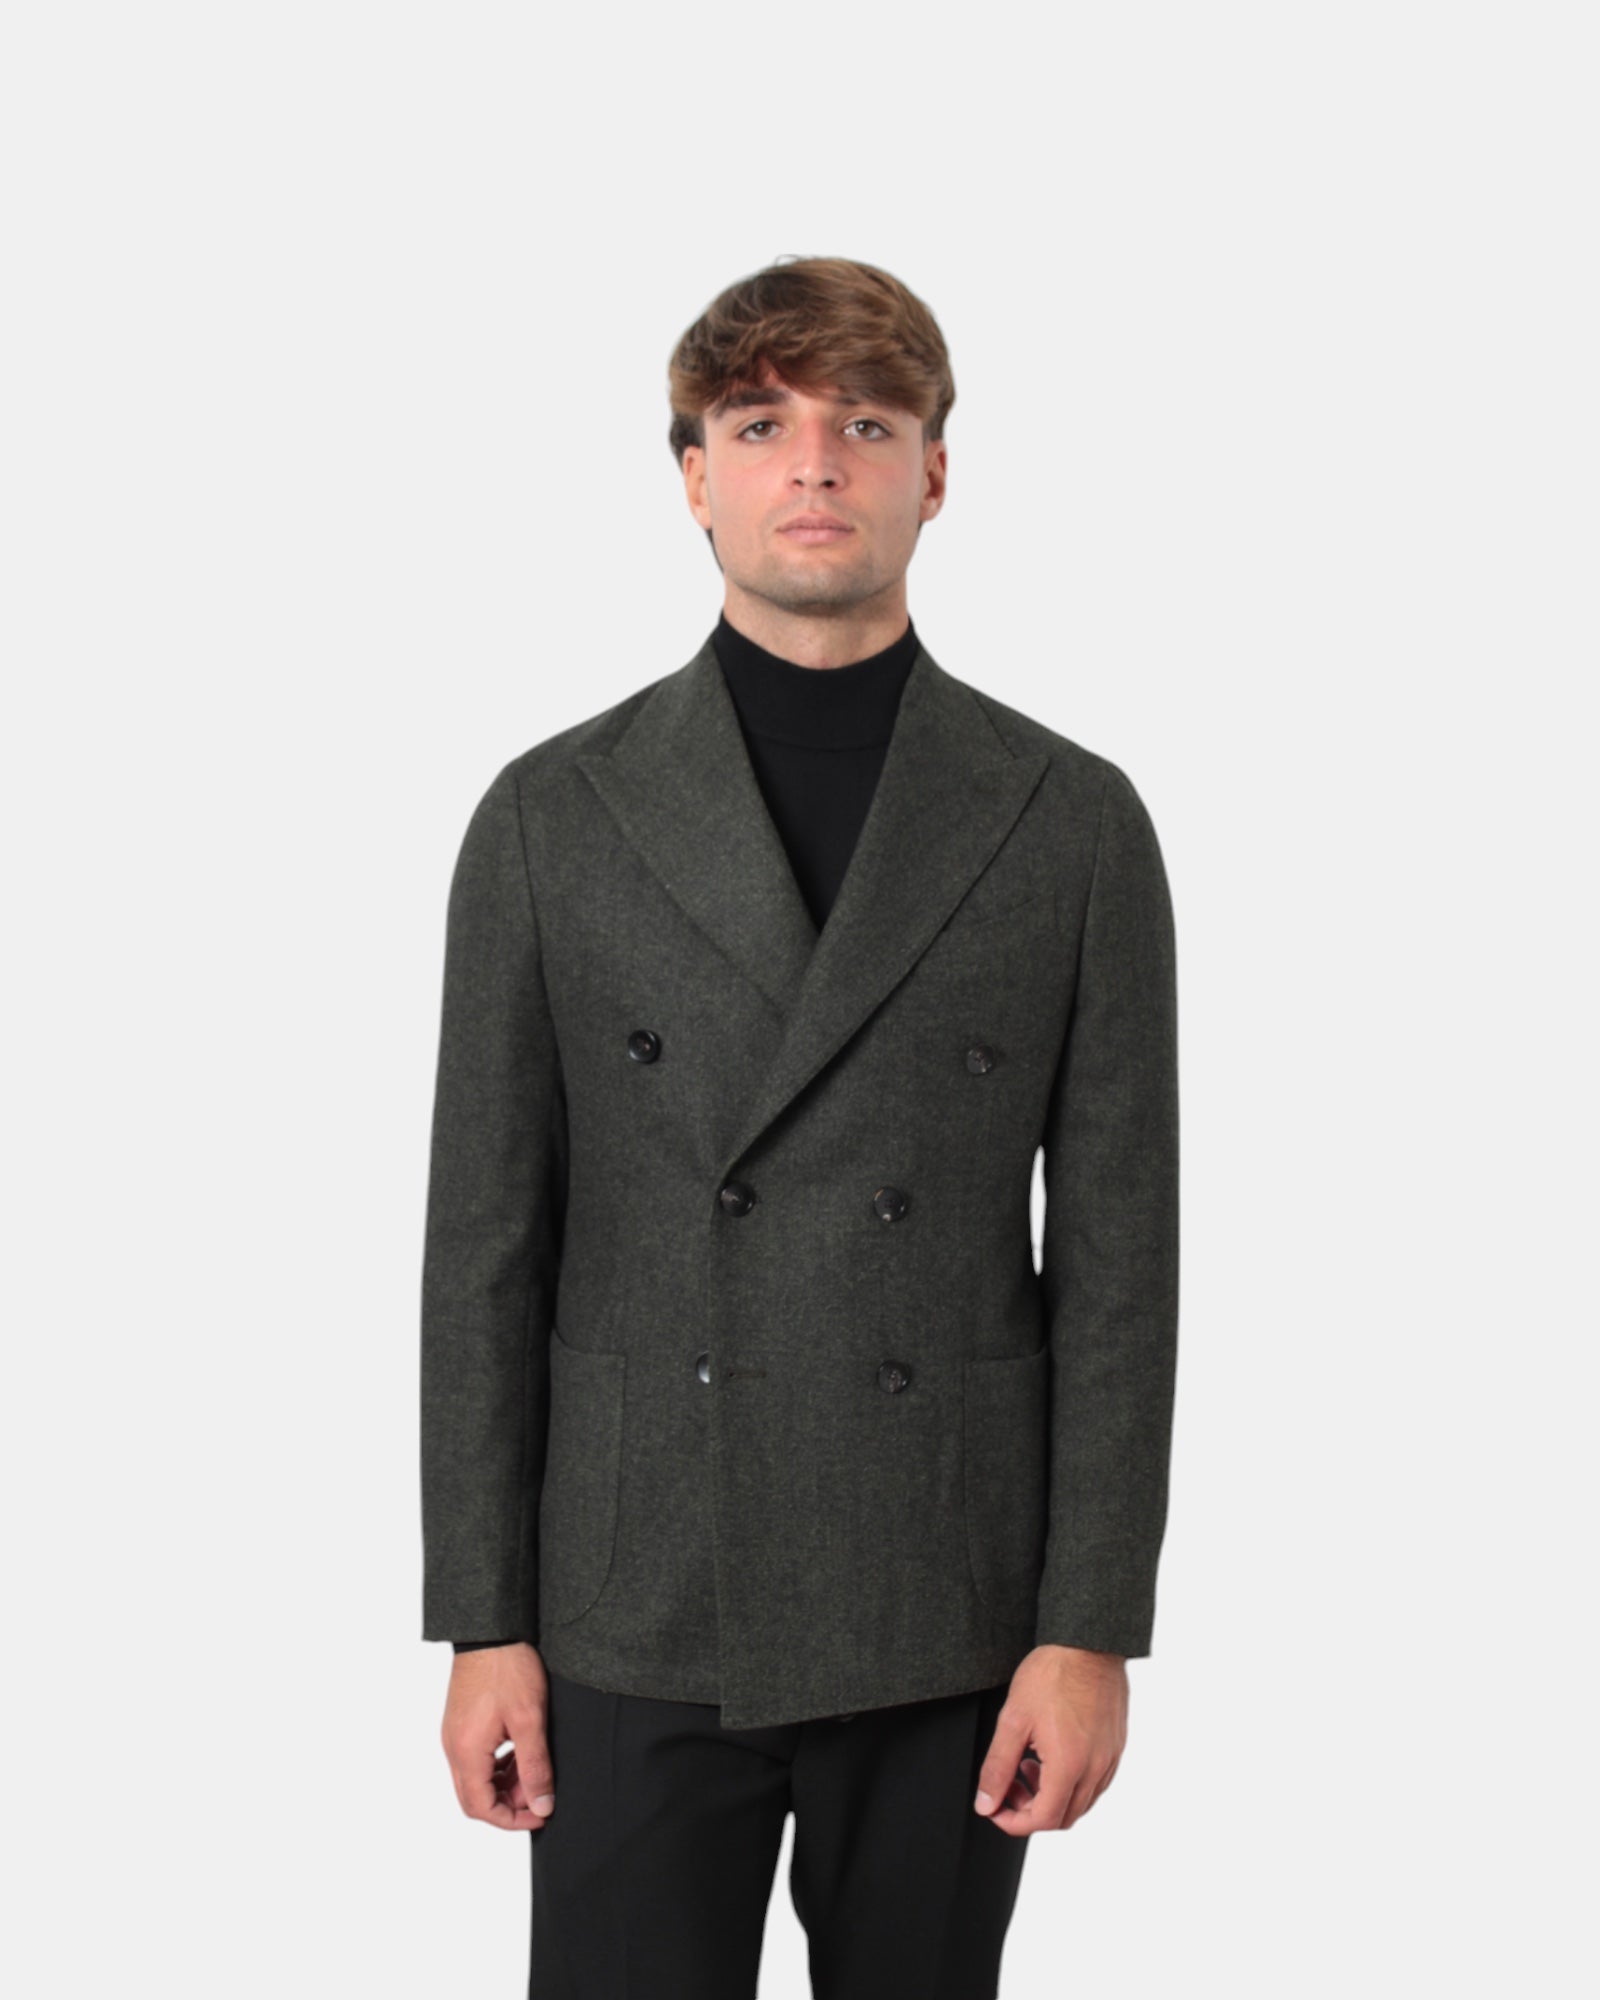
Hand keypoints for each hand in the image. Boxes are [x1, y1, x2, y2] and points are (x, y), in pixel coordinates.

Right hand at [440, 1642, 555, 1831]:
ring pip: (475, 1779)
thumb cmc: (508, 1668)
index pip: (480, 1807)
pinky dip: (497, 1766)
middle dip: (508, 1805)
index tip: (540, 1814)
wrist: (491, 1630)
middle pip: (474, 1798)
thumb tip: (542, 1805)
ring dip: (504, 1784)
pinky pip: (475, 1759)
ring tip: (535, 1772)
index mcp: (466, 1751)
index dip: (511, 1820)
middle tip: (539, 1795)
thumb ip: (535, 1766)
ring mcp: (454, 1734)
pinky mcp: (460, 1722)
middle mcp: (453, 1747)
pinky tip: (520, 1755)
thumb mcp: (529, 1720)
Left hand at [972, 1645, 1127, 1834]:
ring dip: (1051, 1796)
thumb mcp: (1013, 1720)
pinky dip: (1071, 1782)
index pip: (1044, 1820)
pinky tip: (1051, 1755)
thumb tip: (986, 1803)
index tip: (995, 1808)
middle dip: (1030, 1810)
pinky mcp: (1116, 1746)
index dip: (1014, 1822)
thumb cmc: (1052, 1674)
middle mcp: (1096, 1768)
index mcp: (1069, 1765)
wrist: (1088, 1642)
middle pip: (1064, 1817)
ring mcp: (1110, 1758)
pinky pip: (1095, 1782)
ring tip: (1028, 1764)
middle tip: (1010, 1784)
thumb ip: (997, 1767)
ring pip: (1081, 1802)